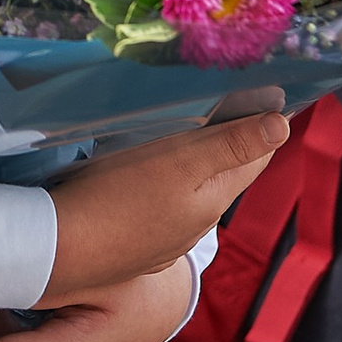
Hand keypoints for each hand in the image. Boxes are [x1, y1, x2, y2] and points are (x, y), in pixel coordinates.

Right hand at [42, 112, 285, 303]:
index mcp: (214, 200)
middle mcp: (196, 225)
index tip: (255, 90)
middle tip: (210, 98)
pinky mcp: (134, 244)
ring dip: (189, 162)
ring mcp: (164, 239)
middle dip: (223, 139)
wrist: (59, 251)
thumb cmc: (119, 198)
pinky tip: (136, 173)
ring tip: (171, 129)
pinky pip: (158, 207)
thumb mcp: (180, 162)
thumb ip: (231, 145)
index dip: (260, 123)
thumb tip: (283, 126)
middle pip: (222, 173)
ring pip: (189, 191)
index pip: (256, 157)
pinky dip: (159, 184)